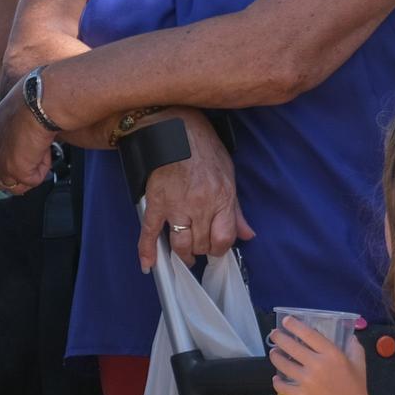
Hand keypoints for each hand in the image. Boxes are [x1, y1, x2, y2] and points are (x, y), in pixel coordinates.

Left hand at [0, 80, 56, 195]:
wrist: (38, 103)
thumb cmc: (34, 100)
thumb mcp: (19, 113)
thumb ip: (17, 129)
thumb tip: (29, 138)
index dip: (14, 162)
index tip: (30, 155)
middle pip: (1, 180)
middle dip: (21, 174)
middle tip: (38, 159)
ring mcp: (1, 163)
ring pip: (16, 186)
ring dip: (32, 173)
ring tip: (42, 153)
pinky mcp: (15, 171)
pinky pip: (33, 181)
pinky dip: (43, 169)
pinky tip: (45, 151)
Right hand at [136, 109, 254, 268]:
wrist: (175, 130)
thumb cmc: (204, 149)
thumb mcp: (228, 175)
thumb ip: (236, 210)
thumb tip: (247, 234)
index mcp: (221, 198)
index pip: (224, 239)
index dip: (221, 248)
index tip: (218, 247)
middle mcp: (200, 206)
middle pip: (202, 244)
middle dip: (203, 249)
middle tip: (201, 246)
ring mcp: (176, 206)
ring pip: (180, 244)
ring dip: (183, 254)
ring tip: (185, 255)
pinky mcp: (155, 203)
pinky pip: (149, 233)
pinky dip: (147, 251)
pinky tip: (148, 264)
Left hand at [270, 318, 368, 394]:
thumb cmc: (357, 385)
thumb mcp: (359, 362)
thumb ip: (354, 347)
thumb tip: (350, 337)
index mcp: (332, 354)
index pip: (309, 335)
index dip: (295, 325)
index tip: (286, 321)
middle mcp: (317, 365)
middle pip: (291, 347)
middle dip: (279, 338)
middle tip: (274, 334)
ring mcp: (307, 381)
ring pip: (283, 365)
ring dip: (276, 357)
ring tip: (274, 353)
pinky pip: (283, 387)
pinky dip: (277, 382)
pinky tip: (276, 378)